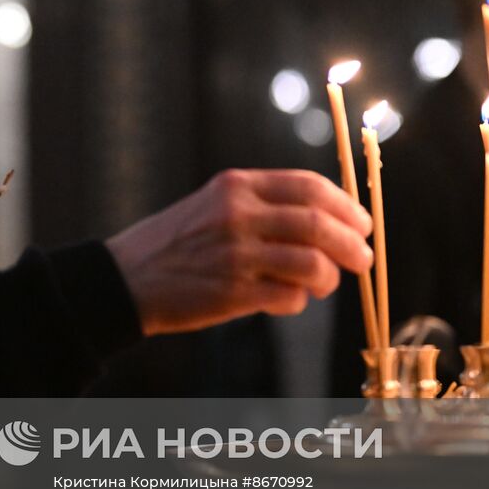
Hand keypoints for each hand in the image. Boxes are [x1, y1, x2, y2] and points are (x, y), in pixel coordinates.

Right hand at [105, 169, 373, 336]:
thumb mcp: (213, 205)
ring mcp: (236, 255)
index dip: (346, 206)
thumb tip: (328, 220)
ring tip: (322, 286)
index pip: (309, 187)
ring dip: (328, 279)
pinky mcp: (232, 292)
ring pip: (313, 264)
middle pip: (320, 225)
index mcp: (236, 186)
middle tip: (363, 260)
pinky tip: (287, 300)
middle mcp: (237, 215)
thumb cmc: (175, 244)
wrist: (124, 279)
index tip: (361, 224)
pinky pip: (289, 298)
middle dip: (352, 245)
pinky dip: (297, 302)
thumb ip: (261, 205)